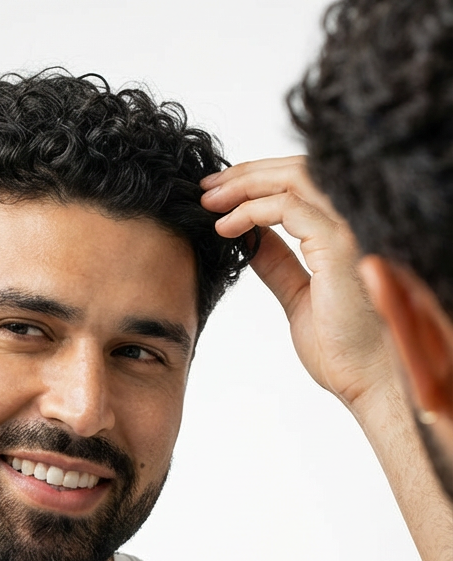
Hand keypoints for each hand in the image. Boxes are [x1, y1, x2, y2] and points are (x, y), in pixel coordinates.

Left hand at [201, 156, 390, 408]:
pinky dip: (252, 211)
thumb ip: (278, 264)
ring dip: (245, 184)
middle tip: (206, 187)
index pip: (299, 186)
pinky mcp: (339, 244)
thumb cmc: (340, 347)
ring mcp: (348, 229)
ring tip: (209, 201)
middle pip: (296, 172)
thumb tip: (250, 239)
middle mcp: (349, 222)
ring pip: (294, 179)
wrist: (365, 378)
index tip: (216, 194)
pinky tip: (225, 227)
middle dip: (246, 174)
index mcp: (340, 233)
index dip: (256, 182)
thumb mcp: (297, 295)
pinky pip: (290, 209)